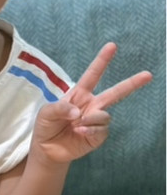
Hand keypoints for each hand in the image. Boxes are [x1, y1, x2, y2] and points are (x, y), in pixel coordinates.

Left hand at [31, 43, 152, 164]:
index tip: (112, 46)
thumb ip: (60, 108)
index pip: (93, 75)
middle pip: (115, 92)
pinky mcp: (98, 135)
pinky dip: (90, 129)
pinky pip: (101, 129)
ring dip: (91, 118)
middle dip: (132, 83)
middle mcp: (91, 105)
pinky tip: (79, 131)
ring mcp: (96, 120)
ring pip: (104, 114)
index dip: (102, 61)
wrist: (47, 149)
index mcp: (79, 94)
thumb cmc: (46, 126)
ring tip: (75, 124)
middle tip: (148, 75)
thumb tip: (79, 113)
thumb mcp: (46, 113)